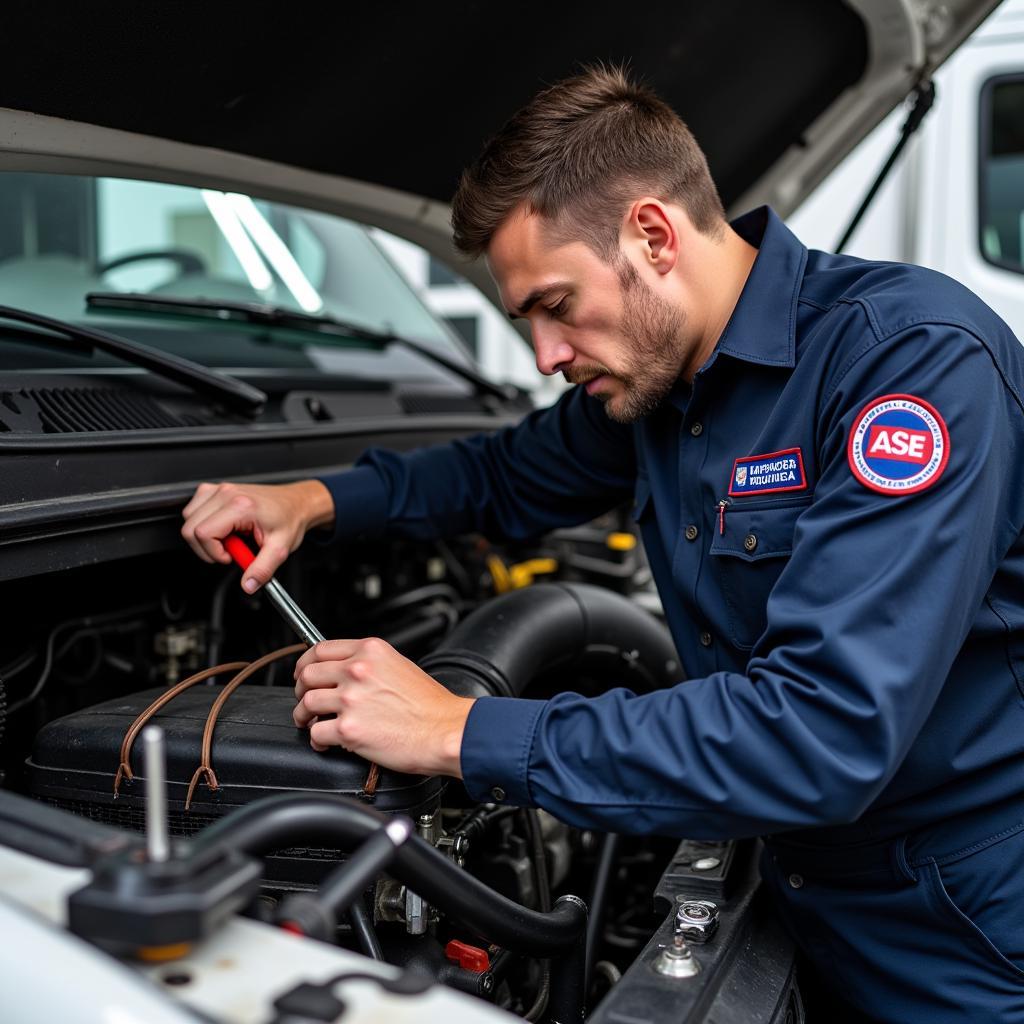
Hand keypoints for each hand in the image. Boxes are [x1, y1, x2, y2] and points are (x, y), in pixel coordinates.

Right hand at [181, 479, 333, 591]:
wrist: (296, 503)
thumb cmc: (289, 519)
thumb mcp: (279, 549)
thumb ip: (262, 570)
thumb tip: (248, 585)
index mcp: (241, 506)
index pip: (202, 533)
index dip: (213, 552)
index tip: (231, 556)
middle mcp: (227, 494)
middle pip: (190, 527)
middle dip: (206, 546)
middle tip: (230, 550)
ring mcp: (220, 489)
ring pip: (189, 517)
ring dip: (203, 534)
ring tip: (229, 538)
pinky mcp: (217, 490)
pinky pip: (195, 508)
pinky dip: (203, 521)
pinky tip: (223, 527)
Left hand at [293, 637, 474, 776]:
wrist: (446, 731)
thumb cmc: (431, 706)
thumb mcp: (400, 666)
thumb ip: (371, 664)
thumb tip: (346, 672)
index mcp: (371, 652)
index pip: (320, 649)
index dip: (305, 663)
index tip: (303, 673)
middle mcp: (358, 671)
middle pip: (308, 675)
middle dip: (301, 690)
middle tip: (305, 701)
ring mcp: (351, 699)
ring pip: (307, 703)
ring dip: (304, 716)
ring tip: (311, 723)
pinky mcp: (349, 729)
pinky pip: (316, 733)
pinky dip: (316, 740)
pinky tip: (326, 742)